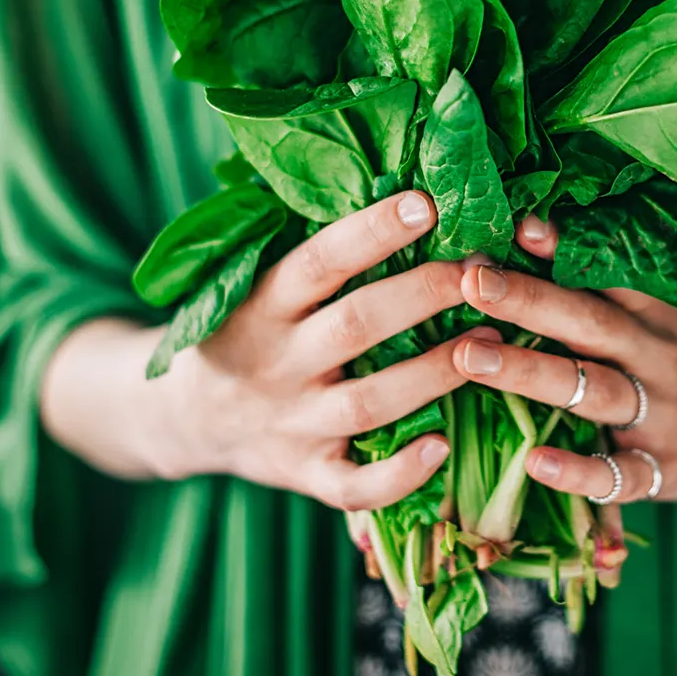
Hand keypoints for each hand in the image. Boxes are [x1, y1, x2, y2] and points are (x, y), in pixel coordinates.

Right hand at [147, 190, 496, 507]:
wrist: (184, 418)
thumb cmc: (247, 332)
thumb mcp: (257, 286)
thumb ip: (317, 256)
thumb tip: (403, 189)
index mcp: (261, 305)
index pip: (318, 260)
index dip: (372, 231)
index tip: (427, 203)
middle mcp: (276, 363)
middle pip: (356, 326)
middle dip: (423, 295)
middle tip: (483, 270)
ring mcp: (292, 424)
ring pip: (370, 402)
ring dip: (434, 374)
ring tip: (492, 341)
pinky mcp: (306, 475)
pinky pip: (354, 486)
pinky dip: (399, 474)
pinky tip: (443, 447)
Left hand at [448, 216, 676, 503]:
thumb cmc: (676, 358)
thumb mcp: (649, 316)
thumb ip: (592, 283)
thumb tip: (524, 227)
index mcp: (650, 316)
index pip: (603, 278)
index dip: (559, 252)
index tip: (512, 227)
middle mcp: (657, 359)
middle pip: (591, 325)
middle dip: (529, 302)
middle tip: (470, 282)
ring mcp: (663, 417)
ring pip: (596, 392)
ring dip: (532, 373)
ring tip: (471, 357)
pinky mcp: (665, 472)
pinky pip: (620, 475)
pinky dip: (579, 471)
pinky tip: (534, 462)